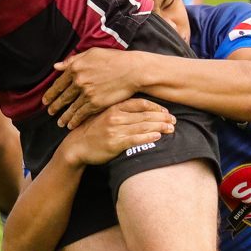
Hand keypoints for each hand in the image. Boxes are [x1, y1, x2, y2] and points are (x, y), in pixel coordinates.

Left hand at [44, 47, 143, 128]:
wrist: (132, 70)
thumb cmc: (114, 59)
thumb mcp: (92, 53)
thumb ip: (73, 60)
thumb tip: (57, 66)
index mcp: (76, 68)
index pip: (58, 83)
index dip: (50, 93)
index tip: (45, 100)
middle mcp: (78, 81)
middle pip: (63, 97)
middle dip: (54, 106)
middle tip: (49, 112)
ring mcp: (87, 93)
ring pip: (71, 108)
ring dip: (64, 117)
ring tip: (59, 123)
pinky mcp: (96, 103)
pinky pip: (82, 114)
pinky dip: (75, 121)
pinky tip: (71, 125)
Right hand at [61, 99, 175, 165]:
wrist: (76, 146)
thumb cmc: (91, 130)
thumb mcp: (102, 114)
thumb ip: (119, 109)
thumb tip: (140, 108)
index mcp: (113, 107)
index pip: (139, 103)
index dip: (155, 107)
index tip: (165, 111)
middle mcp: (115, 117)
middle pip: (144, 115)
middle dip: (162, 117)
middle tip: (174, 120)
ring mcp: (115, 130)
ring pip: (143, 126)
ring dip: (160, 127)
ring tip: (171, 128)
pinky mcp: (115, 143)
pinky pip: (135, 139)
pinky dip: (148, 138)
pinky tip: (158, 137)